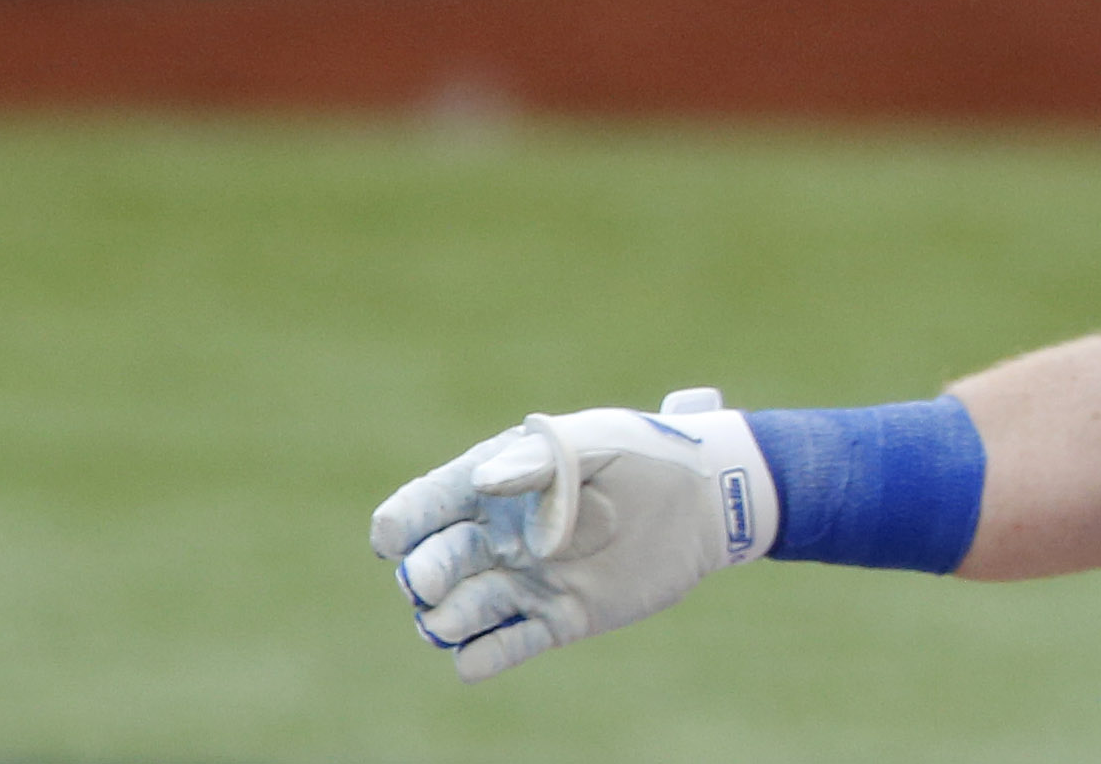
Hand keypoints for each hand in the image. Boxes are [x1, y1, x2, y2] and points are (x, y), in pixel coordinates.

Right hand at [368, 388, 779, 680]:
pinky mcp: (558, 619)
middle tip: (430, 581)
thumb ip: (539, 461)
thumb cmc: (648, 454)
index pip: (429, 503)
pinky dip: (483, 658)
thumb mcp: (597, 442)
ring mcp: (527, 579)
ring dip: (445, 620)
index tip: (392, 538)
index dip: (403, 521)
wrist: (708, 501)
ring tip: (451, 621)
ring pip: (461, 610)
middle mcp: (502, 534)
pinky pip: (506, 646)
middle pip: (435, 561)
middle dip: (423, 573)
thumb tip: (482, 481)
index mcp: (500, 480)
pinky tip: (473, 660)